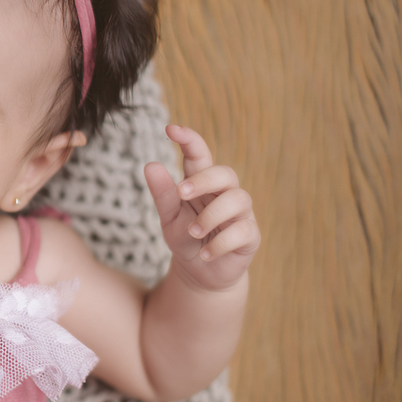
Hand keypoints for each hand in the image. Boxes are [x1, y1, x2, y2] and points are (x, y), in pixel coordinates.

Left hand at [144, 125, 260, 290]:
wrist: (199, 272)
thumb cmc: (185, 238)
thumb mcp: (169, 218)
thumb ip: (162, 194)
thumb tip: (151, 165)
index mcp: (202, 184)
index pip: (200, 156)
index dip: (190, 140)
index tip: (171, 129)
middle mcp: (224, 194)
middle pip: (225, 173)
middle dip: (204, 180)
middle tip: (181, 193)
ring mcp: (241, 214)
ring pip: (238, 199)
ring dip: (211, 216)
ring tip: (192, 232)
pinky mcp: (250, 236)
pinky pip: (244, 231)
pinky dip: (220, 243)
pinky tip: (205, 253)